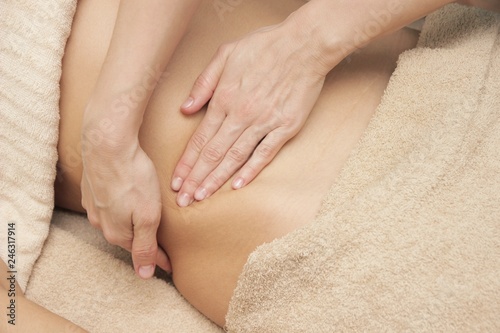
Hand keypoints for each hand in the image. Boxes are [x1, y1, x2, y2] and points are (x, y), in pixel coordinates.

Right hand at [81, 128, 169, 278]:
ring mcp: (93, 205)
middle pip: (127, 237)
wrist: (107, 144)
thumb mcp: (147, 216)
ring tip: (144, 224)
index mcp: (117, 233)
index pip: (142, 252)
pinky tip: (127, 203)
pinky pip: (109, 205)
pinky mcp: (92, 189)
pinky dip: (121, 207)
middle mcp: (101, 222)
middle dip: (143, 242)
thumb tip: (145, 275)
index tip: (171, 266)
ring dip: (131, 224)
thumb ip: (145, 246)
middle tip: (160, 247)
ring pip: (116, 221)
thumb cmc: (133, 178)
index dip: (159, 259)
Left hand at [171, 20, 329, 206]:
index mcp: (225, 99)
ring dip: (216, 180)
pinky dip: (250, 171)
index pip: (200, 139)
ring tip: (202, 197)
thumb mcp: (226, 54)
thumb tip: (186, 108)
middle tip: (184, 200)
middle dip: (196, 179)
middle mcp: (241, 115)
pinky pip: (264, 154)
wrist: (305, 45)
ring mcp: (264, 123)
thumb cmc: (265, 46)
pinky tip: (237, 186)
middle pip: (213, 154)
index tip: (176, 181)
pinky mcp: (285, 128)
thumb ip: (204, 83)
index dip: (186, 163)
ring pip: (235, 158)